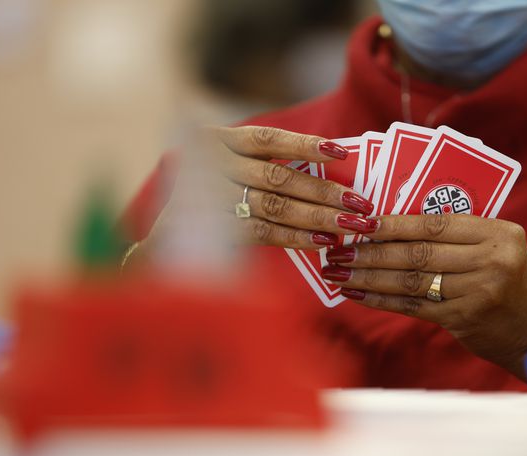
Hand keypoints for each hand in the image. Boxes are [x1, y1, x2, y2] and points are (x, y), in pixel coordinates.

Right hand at [143, 126, 376, 255]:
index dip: (305, 145)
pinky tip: (322, 241)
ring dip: (317, 215)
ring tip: (351, 224)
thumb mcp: (232, 176)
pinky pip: (262, 231)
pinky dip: (295, 237)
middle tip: (361, 203)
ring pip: (274, 204)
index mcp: (218, 141)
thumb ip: (268, 171)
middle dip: (325, 191)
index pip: (268, 138)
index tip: (341, 152)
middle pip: (279, 176)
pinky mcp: (209, 229)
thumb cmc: (210, 206)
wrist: (166, 247)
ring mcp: (208, 196)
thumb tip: (331, 178)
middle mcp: (211, 163)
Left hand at [320, 214, 526, 379]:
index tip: (358, 222)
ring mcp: (479, 292)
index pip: (434, 223)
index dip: (392, 223)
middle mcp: (491, 260)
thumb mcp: (495, 248)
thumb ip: (456, 236)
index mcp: (498, 233)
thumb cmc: (510, 281)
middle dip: (370, 252)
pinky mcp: (465, 319)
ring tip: (337, 272)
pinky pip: (413, 306)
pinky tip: (356, 295)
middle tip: (335, 249)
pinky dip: (381, 300)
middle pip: (417, 253)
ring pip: (410, 280)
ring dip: (368, 277)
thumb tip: (390, 224)